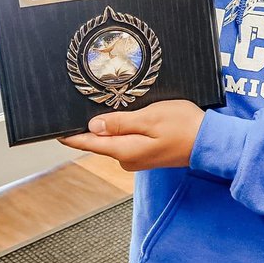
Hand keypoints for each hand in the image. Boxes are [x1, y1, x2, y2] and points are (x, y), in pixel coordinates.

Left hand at [58, 100, 204, 169]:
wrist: (210, 142)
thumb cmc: (184, 126)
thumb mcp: (150, 119)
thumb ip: (120, 123)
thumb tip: (93, 127)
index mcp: (124, 150)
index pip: (88, 143)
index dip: (70, 135)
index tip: (53, 129)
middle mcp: (127, 159)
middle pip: (99, 140)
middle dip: (90, 124)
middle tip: (82, 104)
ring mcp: (136, 158)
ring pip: (113, 139)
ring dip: (109, 125)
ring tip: (106, 106)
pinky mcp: (145, 154)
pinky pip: (126, 140)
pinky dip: (123, 128)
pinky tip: (126, 116)